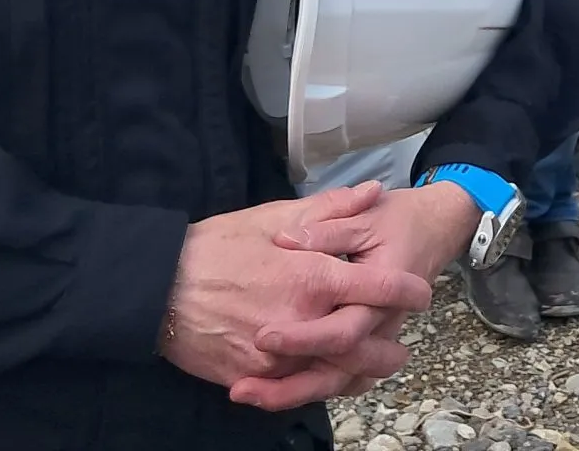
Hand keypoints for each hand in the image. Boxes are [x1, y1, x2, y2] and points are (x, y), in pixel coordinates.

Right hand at [160, 182, 431, 410]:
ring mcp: (276, 355)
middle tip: (402, 350)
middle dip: (386, 351)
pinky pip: (293, 388)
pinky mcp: (253, 376)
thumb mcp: (274, 215)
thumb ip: (329, 208)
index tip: (422, 293)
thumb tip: (372, 191)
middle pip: (360, 345)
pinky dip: (314, 387)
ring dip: (356, 375)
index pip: (374, 286)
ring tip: (372, 370)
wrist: (156, 287)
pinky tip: (326, 380)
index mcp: (311, 276)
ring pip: (330, 373)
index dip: (404, 291)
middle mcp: (300, 320)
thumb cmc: (215, 246)